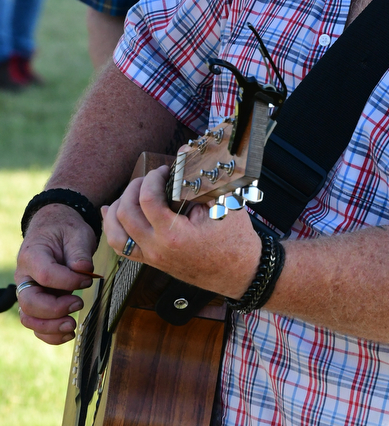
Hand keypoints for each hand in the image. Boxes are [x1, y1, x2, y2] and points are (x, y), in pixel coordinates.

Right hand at [15, 203, 96, 344]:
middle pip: (30, 302)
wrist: (54, 229)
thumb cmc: (65, 230)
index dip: (68, 282)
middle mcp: (25, 277)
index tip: (87, 280)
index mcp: (32, 255)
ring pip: (29, 318)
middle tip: (78, 303)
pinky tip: (68, 333)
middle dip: (55, 310)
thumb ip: (79, 252)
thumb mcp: (76, 233)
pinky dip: (49, 334)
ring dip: (50, 327)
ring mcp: (28, 292)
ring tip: (72, 325)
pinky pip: (36, 324)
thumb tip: (84, 270)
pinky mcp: (37, 302)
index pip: (45, 275)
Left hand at [102, 165, 261, 299]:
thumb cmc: (235, 241)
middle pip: (125, 213)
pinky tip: (112, 213)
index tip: (164, 170)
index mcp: (174, 236)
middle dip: (134, 188)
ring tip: (130, 192)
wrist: (240, 272)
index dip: (152, 178)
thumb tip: (184, 152)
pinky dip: (113, 228)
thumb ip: (201, 179)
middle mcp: (157, 250)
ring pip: (115, 234)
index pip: (147, 199)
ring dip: (118, 209)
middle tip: (150, 178)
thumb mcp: (222, 205)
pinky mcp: (152, 262)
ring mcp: (152, 258)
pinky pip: (122, 247)